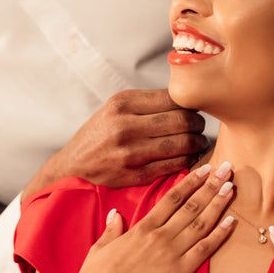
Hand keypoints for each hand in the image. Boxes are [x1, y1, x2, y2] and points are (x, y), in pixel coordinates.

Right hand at [23, 89, 207, 200]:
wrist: (74, 165)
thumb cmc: (100, 133)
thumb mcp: (116, 108)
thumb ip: (147, 102)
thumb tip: (187, 97)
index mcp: (122, 103)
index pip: (172, 98)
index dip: (190, 103)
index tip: (193, 108)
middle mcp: (125, 126)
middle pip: (181, 120)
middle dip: (197, 123)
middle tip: (199, 126)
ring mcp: (129, 152)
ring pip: (182, 144)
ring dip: (197, 142)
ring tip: (198, 141)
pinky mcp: (134, 174)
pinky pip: (173, 165)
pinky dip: (186, 159)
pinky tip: (186, 156)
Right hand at [58, 163, 234, 272]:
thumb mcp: (101, 247)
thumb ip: (112, 229)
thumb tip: (115, 214)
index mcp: (142, 228)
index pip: (172, 198)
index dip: (190, 182)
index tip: (204, 169)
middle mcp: (160, 236)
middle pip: (191, 205)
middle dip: (210, 186)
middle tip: (226, 169)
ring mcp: (172, 253)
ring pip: (201, 223)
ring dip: (218, 204)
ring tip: (231, 187)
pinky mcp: (180, 272)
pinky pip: (204, 250)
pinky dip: (219, 235)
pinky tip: (231, 222)